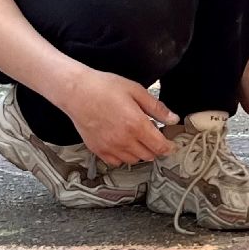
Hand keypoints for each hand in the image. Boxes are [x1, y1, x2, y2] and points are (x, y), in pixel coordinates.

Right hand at [58, 69, 176, 166]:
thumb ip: (156, 108)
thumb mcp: (136, 91)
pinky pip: (116, 162)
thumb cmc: (104, 87)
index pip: (160, 146)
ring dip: (140, 153)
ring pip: (134, 160)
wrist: (76, 91)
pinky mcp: (98, 149)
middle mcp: (124, 140)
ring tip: (137, 139)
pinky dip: (123, 156)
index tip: (171, 144)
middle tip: (153, 137)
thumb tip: (173, 119)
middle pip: (149, 155)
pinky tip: (122, 144)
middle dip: (155, 148)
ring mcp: (110, 147)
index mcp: (136, 124)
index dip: (169, 147)